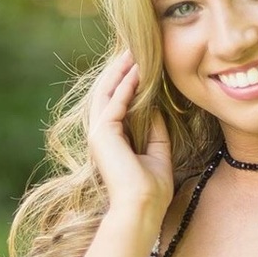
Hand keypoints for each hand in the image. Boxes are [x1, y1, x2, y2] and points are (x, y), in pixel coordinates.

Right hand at [88, 50, 173, 215]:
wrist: (143, 207)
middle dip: (119, 71)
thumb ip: (155, 128)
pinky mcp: (102, 135)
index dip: (126, 83)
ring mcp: (98, 134)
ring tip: (132, 52)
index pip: (116, 104)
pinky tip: (137, 71)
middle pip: (107, 94)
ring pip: (106, 94)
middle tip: (132, 49)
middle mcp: (101, 135)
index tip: (140, 65)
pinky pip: (114, 103)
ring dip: (119, 72)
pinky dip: (125, 86)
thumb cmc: (152, 189)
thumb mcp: (159, 151)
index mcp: (112, 141)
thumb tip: (155, 105)